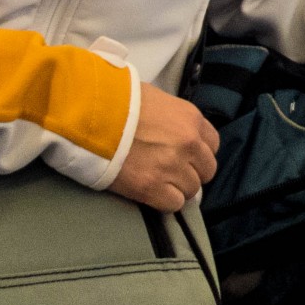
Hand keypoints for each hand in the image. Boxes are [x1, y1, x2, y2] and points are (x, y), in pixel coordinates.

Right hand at [107, 83, 219, 211]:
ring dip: (177, 188)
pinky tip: (152, 192)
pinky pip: (174, 204)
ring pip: (192, 190)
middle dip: (191, 173)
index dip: (199, 153)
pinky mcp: (152, 187)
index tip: (186, 156)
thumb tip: (173, 131)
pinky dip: (165, 201)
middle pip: (206, 170)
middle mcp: (189, 143)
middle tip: (171, 172)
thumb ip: (173, 119)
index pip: (212, 145)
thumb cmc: (119, 100)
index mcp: (191, 119)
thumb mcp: (157, 100)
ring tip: (158, 182)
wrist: (92, 112)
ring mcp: (172, 166)